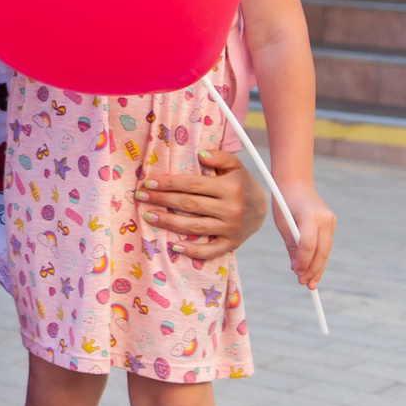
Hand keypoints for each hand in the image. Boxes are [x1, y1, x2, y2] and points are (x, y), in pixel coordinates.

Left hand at [139, 149, 265, 262]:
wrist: (264, 208)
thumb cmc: (241, 183)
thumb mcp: (235, 165)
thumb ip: (219, 157)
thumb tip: (199, 154)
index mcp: (230, 187)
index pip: (193, 184)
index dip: (169, 183)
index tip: (149, 182)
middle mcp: (231, 209)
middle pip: (189, 205)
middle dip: (162, 200)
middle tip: (141, 197)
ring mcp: (231, 229)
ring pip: (195, 227)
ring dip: (169, 222)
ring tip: (149, 216)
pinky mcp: (232, 244)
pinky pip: (210, 251)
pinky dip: (192, 251)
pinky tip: (174, 246)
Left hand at [277, 180, 334, 287]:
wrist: (296, 182)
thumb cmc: (285, 202)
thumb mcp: (283, 224)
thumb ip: (292, 246)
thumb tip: (297, 269)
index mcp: (310, 216)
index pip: (308, 245)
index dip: (303, 262)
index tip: (296, 273)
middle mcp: (325, 219)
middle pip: (321, 251)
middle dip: (313, 269)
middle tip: (305, 284)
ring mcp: (330, 221)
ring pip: (326, 250)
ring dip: (318, 267)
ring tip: (310, 283)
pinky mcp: (331, 223)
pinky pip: (326, 245)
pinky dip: (319, 257)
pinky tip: (314, 270)